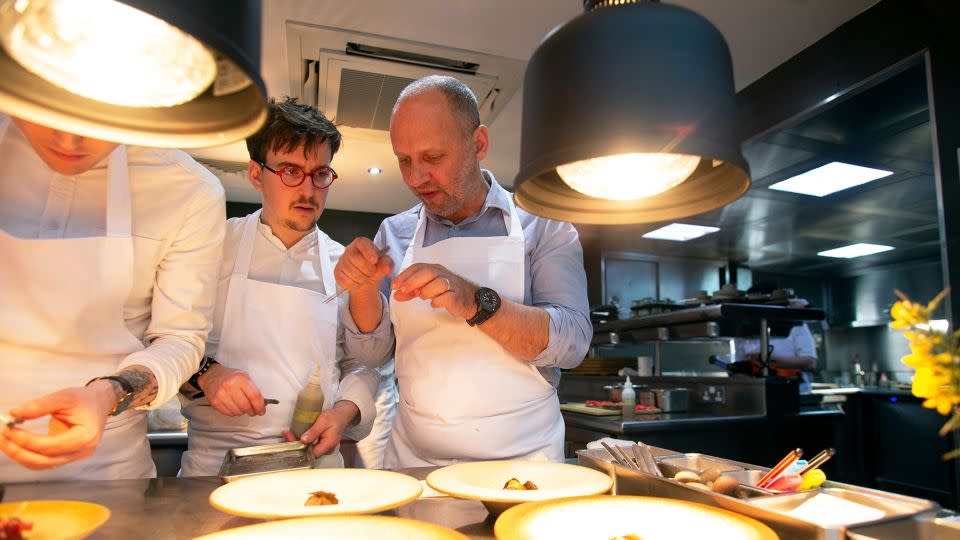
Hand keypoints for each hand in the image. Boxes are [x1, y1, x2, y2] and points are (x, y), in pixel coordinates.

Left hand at [0, 384, 115, 469]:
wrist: (99, 403)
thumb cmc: (84, 399)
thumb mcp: (64, 396)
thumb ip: (40, 405)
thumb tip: (14, 413)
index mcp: (85, 437)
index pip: (51, 446)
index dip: (27, 440)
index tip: (9, 429)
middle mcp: (81, 452)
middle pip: (44, 461)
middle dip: (19, 451)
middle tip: (2, 437)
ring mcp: (75, 457)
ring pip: (42, 465)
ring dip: (20, 455)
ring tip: (5, 441)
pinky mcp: (67, 457)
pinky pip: (44, 461)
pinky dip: (28, 454)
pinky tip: (16, 444)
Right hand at [199, 365, 265, 416]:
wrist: (211, 376)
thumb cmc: (230, 376)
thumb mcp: (244, 377)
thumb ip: (253, 389)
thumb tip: (261, 403)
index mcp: (240, 379)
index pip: (254, 396)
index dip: (260, 406)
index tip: (262, 410)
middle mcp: (230, 386)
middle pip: (246, 406)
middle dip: (252, 411)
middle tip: (254, 411)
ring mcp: (221, 395)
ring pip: (238, 412)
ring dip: (243, 412)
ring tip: (243, 407)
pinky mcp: (215, 402)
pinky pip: (229, 413)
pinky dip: (234, 413)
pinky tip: (235, 407)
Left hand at [281, 401, 358, 457]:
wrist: (341, 415)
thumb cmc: (334, 417)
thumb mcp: (323, 420)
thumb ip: (314, 431)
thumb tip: (303, 440)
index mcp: (329, 444)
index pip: (312, 453)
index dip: (300, 448)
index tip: (291, 439)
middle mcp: (326, 449)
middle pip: (309, 452)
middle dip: (296, 445)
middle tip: (287, 434)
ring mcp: (324, 448)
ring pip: (308, 449)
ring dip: (297, 442)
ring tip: (288, 434)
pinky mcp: (321, 445)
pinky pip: (310, 446)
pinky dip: (302, 441)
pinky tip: (295, 436)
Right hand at [335, 238, 392, 296]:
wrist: (367, 279)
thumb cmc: (375, 267)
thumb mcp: (384, 264)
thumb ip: (387, 264)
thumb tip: (386, 269)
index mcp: (361, 243)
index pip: (362, 243)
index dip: (368, 251)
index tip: (374, 261)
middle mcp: (349, 250)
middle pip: (355, 259)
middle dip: (367, 269)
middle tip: (372, 273)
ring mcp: (341, 261)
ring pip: (350, 271)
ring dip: (362, 278)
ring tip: (366, 278)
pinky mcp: (337, 271)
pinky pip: (344, 279)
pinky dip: (354, 284)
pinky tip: (358, 282)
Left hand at [391, 263, 477, 319]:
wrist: (469, 300)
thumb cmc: (446, 292)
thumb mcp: (426, 290)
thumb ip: (411, 292)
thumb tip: (396, 294)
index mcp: (434, 269)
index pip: (418, 267)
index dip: (405, 275)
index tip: (394, 285)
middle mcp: (443, 274)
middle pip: (427, 272)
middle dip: (413, 281)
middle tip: (403, 290)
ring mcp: (452, 285)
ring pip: (439, 283)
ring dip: (427, 290)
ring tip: (422, 297)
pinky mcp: (457, 297)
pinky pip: (448, 296)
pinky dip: (439, 300)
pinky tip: (434, 304)